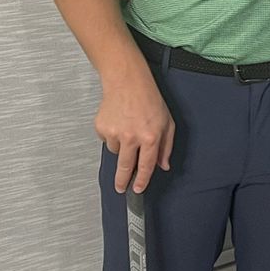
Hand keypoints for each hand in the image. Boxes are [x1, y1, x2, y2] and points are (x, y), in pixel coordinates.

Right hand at [95, 65, 174, 193]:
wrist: (127, 81)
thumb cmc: (149, 99)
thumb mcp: (167, 122)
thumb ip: (166, 146)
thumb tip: (163, 165)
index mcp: (150, 137)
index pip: (146, 166)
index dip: (142, 181)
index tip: (138, 189)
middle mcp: (132, 137)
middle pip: (125, 167)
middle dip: (122, 181)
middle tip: (121, 188)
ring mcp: (115, 133)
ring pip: (116, 152)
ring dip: (121, 147)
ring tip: (127, 129)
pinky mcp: (102, 128)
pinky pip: (106, 141)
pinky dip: (112, 136)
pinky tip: (118, 122)